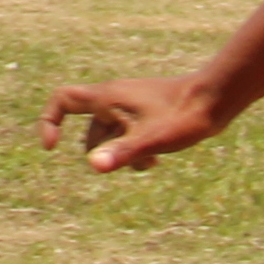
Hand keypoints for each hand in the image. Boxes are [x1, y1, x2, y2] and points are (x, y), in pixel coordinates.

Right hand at [42, 73, 225, 173]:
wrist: (214, 99)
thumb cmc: (182, 117)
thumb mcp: (150, 140)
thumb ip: (121, 153)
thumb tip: (94, 166)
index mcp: (107, 97)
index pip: (62, 100)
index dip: (49, 121)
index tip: (52, 148)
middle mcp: (114, 98)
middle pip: (89, 126)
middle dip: (101, 150)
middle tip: (124, 160)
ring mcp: (130, 104)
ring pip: (111, 133)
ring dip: (121, 152)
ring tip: (148, 161)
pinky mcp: (146, 112)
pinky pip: (128, 132)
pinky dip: (134, 147)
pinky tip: (156, 159)